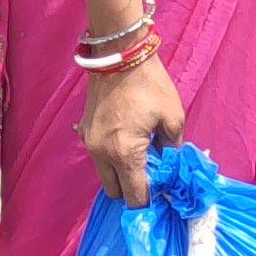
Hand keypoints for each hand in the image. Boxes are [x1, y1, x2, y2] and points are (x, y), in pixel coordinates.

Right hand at [78, 55, 185, 207]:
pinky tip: (125, 141)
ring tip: (139, 157)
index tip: (161, 191)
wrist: (119, 55)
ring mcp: (89, 143)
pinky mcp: (83, 130)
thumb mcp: (173, 118)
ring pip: (103, 175)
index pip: (135, 197)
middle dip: (132, 189)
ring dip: (120, 174)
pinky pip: (97, 156)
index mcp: (125, 154)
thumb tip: (170, 167)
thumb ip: (172, 149)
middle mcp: (101, 154)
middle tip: (150, 175)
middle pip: (114, 192)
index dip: (150, 200)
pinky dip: (110, 158)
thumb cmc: (150, 85)